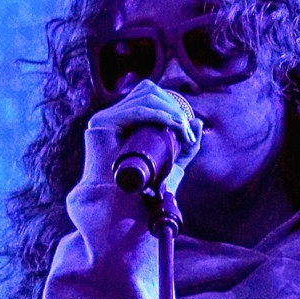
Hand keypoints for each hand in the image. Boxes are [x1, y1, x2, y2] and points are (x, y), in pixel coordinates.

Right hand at [86, 79, 203, 192]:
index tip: (188, 131)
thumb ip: (187, 145)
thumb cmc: (144, 190)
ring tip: (182, 131)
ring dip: (170, 111)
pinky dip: (160, 115)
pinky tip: (173, 125)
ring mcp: (104, 118)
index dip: (172, 105)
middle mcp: (112, 116)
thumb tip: (198, 121)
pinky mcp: (101, 123)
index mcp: (124, 121)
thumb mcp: (173, 163)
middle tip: (187, 132)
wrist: (120, 207)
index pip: (150, 96)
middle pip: (149, 91)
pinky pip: (137, 111)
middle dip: (173, 107)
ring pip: (145, 97)